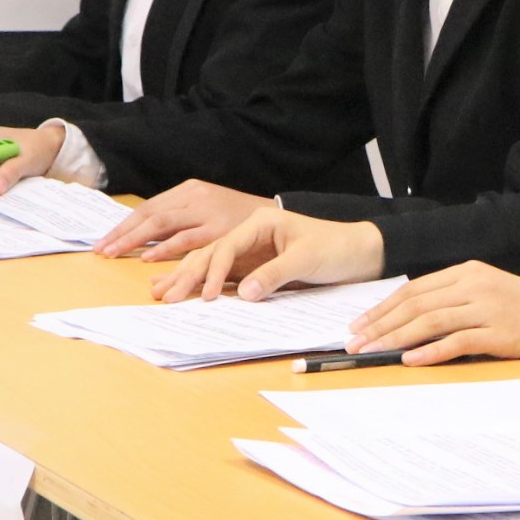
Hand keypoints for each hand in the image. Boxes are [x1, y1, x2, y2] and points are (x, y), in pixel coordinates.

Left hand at [95, 180, 268, 260]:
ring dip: (134, 240)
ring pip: (161, 224)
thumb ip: (182, 225)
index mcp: (188, 191)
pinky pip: (186, 238)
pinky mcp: (219, 228)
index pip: (147, 208)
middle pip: (149, 214)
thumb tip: (148, 243)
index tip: (103, 243)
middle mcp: (194, 197)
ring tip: (114, 254)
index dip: (123, 226)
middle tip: (101, 251)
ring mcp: (206, 211)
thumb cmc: (240, 220)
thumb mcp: (208, 214)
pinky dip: (165, 247)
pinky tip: (148, 257)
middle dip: (121, 233)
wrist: (278, 214)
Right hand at [151, 208, 382, 302]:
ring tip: (161, 293)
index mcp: (260, 223)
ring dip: (187, 279)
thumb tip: (244, 294)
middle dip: (186, 275)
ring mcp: (250, 253)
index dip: (214, 272)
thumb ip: (275, 274)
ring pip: (211, 265)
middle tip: (163, 295)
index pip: (227, 246)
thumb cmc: (336, 248)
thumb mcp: (307, 259)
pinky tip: (184, 293)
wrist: (359, 253)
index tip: (208, 296)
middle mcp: (250, 235)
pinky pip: (224, 278)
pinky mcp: (254, 269)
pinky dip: (203, 286)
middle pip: (211, 254)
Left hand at [344, 262, 519, 363]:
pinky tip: (410, 360)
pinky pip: (457, 342)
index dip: (383, 308)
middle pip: (417, 305)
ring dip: (397, 338)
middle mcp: (473, 286)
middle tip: (355, 342)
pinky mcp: (498, 333)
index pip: (414, 289)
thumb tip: (407, 317)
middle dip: (381, 325)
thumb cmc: (519, 305)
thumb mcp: (483, 289)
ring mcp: (486, 309)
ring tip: (373, 352)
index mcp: (466, 272)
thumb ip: (450, 297)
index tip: (359, 324)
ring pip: (431, 322)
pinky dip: (431, 351)